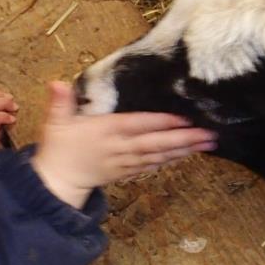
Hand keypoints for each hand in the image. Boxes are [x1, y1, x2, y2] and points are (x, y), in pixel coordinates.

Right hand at [31, 81, 216, 208]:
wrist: (56, 182)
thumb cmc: (58, 148)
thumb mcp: (55, 122)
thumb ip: (60, 102)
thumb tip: (56, 82)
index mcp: (105, 131)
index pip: (138, 125)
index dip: (161, 123)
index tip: (184, 119)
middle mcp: (119, 147)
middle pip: (155, 143)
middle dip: (184, 140)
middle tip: (209, 135)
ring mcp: (124, 162)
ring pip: (158, 156)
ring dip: (183, 151)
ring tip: (206, 144)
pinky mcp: (125, 172)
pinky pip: (151, 166)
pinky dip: (169, 161)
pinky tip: (185, 156)